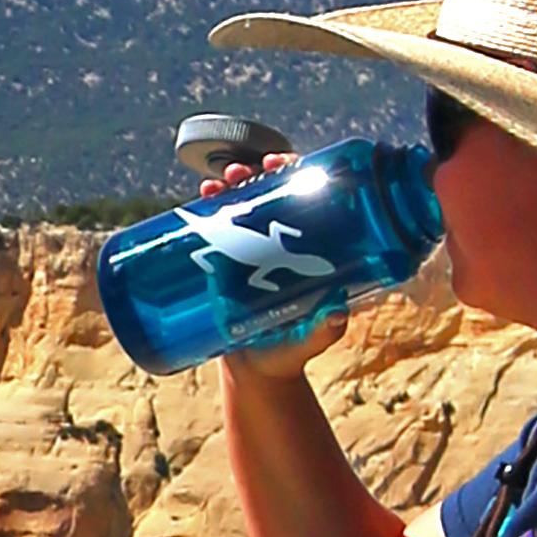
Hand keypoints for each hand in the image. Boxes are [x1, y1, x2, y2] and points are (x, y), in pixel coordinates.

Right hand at [204, 153, 349, 381]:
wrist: (255, 374)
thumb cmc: (289, 353)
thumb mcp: (308, 341)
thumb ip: (323, 330)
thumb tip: (336, 312)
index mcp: (306, 250)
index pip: (306, 198)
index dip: (295, 173)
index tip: (281, 162)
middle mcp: (278, 244)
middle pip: (268, 194)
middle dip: (253, 173)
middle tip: (241, 171)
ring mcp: (248, 251)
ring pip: (238, 206)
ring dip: (227, 186)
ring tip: (217, 184)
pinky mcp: (222, 264)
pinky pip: (213, 229)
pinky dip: (206, 210)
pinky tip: (200, 198)